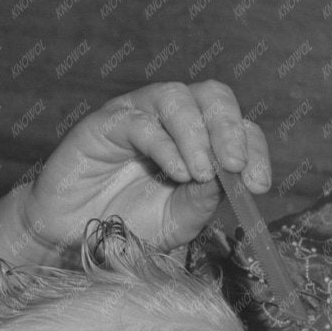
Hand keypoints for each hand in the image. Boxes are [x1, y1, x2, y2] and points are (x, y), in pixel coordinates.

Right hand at [18, 81, 271, 257]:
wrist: (72, 234)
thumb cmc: (128, 224)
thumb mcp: (178, 221)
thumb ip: (203, 201)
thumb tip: (229, 178)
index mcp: (199, 140)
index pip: (238, 127)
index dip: (254, 149)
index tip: (259, 184)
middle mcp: (173, 120)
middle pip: (213, 96)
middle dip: (230, 127)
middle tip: (234, 165)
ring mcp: (139, 116)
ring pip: (177, 98)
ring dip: (197, 134)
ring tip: (202, 173)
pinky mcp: (106, 122)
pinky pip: (142, 121)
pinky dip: (166, 145)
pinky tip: (177, 173)